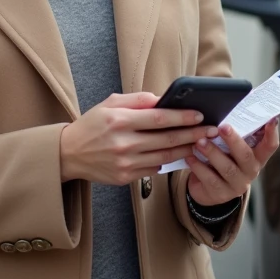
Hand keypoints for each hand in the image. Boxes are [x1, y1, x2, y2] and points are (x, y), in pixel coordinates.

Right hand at [60, 92, 220, 185]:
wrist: (68, 154)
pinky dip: (167, 163)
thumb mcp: (110, 103)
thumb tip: (163, 100)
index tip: (200, 115)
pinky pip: (153, 170)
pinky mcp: (125, 178)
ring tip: (202, 143)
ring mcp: (125, 163)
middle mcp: (123, 143)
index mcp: (120, 120)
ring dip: (186, 150)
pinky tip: (180, 155)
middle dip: (193, 134)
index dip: (182, 117)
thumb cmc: (92, 124)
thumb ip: (138, 100)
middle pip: (167, 140)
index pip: (159, 118)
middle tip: (211, 130)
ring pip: (164, 158)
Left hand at [186, 119, 279, 206]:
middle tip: (222, 127)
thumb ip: (235, 133)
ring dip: (213, 153)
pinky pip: (210, 179)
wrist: (207, 188)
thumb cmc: (221, 157)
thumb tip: (230, 107)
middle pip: (246, 155)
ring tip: (200, 141)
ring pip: (227, 168)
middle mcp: (251, 171)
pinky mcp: (220, 194)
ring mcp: (237, 185)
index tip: (272, 119)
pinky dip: (199, 166)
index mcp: (257, 157)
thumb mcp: (230, 147)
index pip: (270, 145)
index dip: (272, 133)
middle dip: (234, 140)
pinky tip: (190, 156)